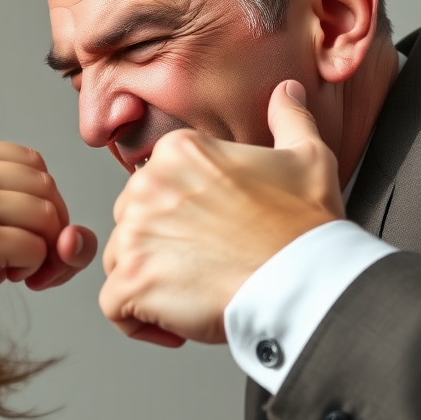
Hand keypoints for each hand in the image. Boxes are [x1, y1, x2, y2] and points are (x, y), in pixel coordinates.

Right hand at [0, 135, 96, 344]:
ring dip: (42, 249)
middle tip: (24, 259)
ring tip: (7, 266)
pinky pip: (38, 249)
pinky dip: (32, 270)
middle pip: (46, 186)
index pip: (31, 161)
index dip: (41, 200)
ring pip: (48, 216)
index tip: (22, 232)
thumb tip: (79, 236)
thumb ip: (21, 210)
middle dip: (49, 227)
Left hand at [99, 80, 343, 345]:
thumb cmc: (306, 226)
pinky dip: (140, 322)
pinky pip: (114, 306)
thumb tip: (285, 93)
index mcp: (179, 152)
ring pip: (120, 263)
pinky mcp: (131, 281)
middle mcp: (146, 186)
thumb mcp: (306, 157)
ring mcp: (135, 234)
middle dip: (162, 251)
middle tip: (208, 270)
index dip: (182, 220)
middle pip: (133, 225)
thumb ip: (289, 119)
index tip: (216, 239)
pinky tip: (177, 326)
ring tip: (197, 296)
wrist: (306, 279)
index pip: (155, 190)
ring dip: (151, 285)